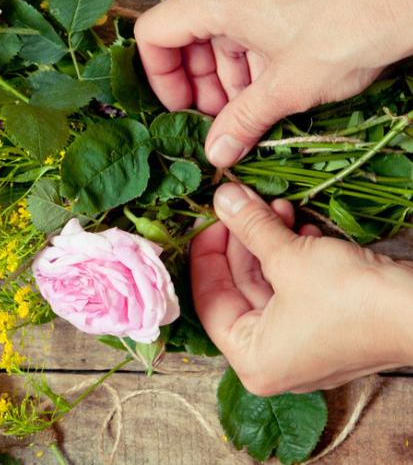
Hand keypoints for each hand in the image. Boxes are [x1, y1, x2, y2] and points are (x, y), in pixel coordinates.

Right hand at [135, 0, 412, 167]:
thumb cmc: (350, 29)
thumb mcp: (287, 89)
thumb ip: (242, 122)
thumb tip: (218, 151)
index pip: (154, 34)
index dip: (160, 77)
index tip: (182, 107)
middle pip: (185, 34)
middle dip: (198, 82)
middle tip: (218, 117)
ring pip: (219, 32)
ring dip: (227, 74)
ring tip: (252, 108)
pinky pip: (247, 22)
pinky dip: (251, 56)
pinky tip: (274, 86)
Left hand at [191, 183, 412, 395]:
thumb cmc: (351, 298)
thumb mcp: (288, 257)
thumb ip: (249, 226)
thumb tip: (222, 196)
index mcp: (252, 360)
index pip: (208, 300)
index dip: (206, 253)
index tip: (209, 217)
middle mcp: (273, 360)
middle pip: (238, 290)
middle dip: (243, 241)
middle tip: (242, 203)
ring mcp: (302, 345)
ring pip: (268, 284)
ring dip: (270, 242)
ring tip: (276, 206)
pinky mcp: (327, 327)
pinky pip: (295, 288)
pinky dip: (293, 257)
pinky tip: (299, 227)